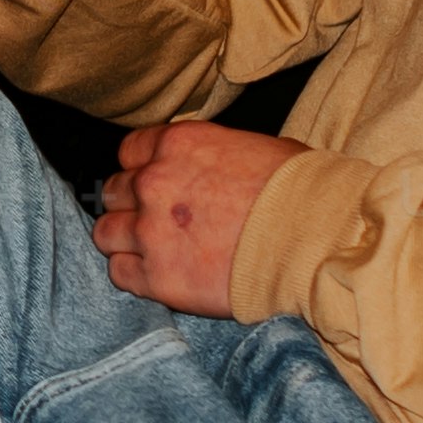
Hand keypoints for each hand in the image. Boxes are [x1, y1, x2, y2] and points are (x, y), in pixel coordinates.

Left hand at [94, 117, 300, 316]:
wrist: (315, 242)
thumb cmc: (301, 191)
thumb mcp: (255, 148)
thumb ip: (211, 155)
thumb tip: (208, 166)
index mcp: (176, 144)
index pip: (130, 152)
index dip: (144, 170)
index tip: (160, 186)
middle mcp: (153, 183)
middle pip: (115, 192)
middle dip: (133, 205)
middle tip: (160, 221)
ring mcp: (150, 231)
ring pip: (106, 234)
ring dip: (126, 241)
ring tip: (156, 251)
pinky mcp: (157, 278)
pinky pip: (120, 274)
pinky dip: (135, 276)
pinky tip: (161, 276)